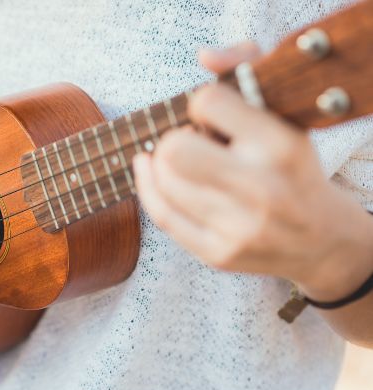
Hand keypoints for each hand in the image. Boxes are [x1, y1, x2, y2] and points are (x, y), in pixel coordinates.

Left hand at [133, 43, 372, 300]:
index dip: (202, 104)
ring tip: (179, 160)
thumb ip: (247, 70)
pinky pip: (162, 215)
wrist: (321, 240)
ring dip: (161, 163)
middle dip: (174, 138)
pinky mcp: (219, 254)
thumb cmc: (293, 169)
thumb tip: (205, 56)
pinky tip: (149, 170)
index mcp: (281, 147)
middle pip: (174, 149)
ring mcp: (239, 227)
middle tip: (190, 142)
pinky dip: (147, 187)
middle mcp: (262, 189)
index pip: (207, 103)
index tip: (211, 115)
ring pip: (163, 181)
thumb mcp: (285, 117)